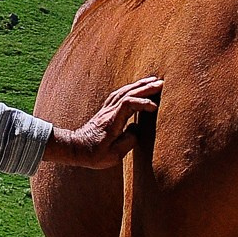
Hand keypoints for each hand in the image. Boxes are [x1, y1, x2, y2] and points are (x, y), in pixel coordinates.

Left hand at [44, 76, 163, 168]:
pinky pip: (119, 94)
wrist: (75, 148)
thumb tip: (136, 129)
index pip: (128, 104)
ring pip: (123, 91)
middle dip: (145, 87)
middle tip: (162, 83)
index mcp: (112, 122)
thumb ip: (128, 142)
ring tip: (153, 80)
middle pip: (128, 93)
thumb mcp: (113, 156)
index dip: (143, 102)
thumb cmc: (94, 154)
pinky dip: (130, 88)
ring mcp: (106, 110)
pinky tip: (136, 87)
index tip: (155, 108)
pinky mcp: (105, 111)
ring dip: (139, 85)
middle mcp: (109, 112)